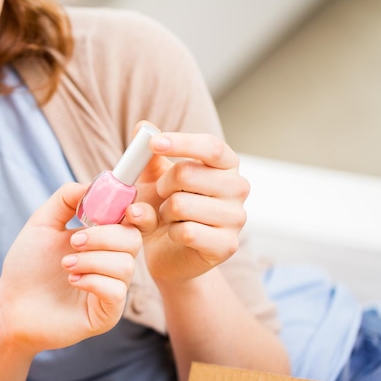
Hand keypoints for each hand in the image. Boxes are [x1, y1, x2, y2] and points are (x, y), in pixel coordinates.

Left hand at [0, 182, 140, 354]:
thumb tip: (92, 185)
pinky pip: (116, 291)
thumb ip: (66, 199)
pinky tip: (73, 281)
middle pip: (133, 239)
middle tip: (73, 241)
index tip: (123, 209)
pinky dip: (93, 280)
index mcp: (103, 239)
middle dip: (103, 236)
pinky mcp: (107, 313)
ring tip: (65, 265)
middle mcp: (112, 263)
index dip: (137, 212)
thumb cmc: (27, 266)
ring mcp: (112, 289)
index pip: (134, 222)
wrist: (11, 304)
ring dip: (92, 260)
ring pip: (125, 265)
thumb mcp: (43, 223)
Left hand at [126, 123, 248, 283]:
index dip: (181, 142)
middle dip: (162, 186)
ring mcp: (236, 217)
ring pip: (182, 204)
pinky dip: (171, 232)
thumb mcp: (152, 179)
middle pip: (188, 174)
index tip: (153, 143)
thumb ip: (149, 156)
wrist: (169, 253)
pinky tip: (175, 234)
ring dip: (164, 212)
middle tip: (162, 196)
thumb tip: (142, 127)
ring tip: (169, 217)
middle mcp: (238, 187)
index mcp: (225, 165)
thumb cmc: (164, 209)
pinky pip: (186, 231)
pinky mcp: (227, 245)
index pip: (210, 146)